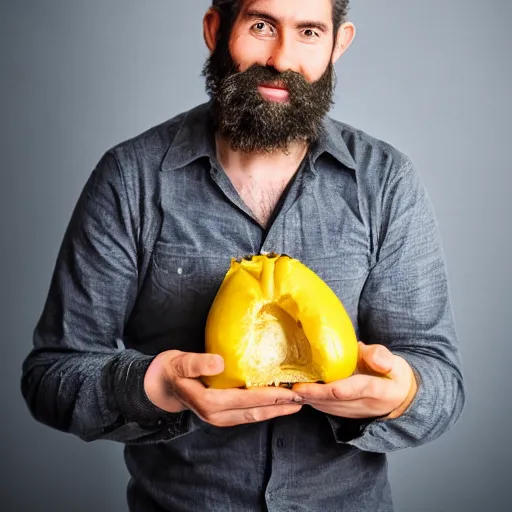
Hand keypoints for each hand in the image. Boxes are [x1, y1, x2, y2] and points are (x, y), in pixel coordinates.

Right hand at [144, 350, 302, 426]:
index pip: (245, 400)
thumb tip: (219, 363)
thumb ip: (198, 364)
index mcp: (209, 402)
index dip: (269, 397)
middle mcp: (216, 414)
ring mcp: (219, 418)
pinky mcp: (221, 415)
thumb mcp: (180, 363)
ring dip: (275, 410)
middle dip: (280, 406)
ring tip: (296, 404)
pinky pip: (246, 414)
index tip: (290, 392)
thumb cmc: (170, 371)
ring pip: (253, 416)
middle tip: (303, 398)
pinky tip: (276, 404)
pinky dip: (263, 410)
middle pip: (254, 411)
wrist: (157, 386)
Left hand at [292, 342, 416, 419]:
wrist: (400, 399)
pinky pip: (326, 408)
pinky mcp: (345, 413)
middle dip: (313, 394)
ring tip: (288, 388)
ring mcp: (354, 412)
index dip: (335, 388)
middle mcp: (364, 405)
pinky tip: (297, 392)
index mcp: (380, 391)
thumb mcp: (395, 363)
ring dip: (309, 398)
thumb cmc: (394, 375)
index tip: (319, 384)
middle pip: (335, 401)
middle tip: (293, 385)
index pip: (356, 389)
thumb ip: (381, 357)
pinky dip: (311, 400)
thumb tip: (366, 352)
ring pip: (327, 407)